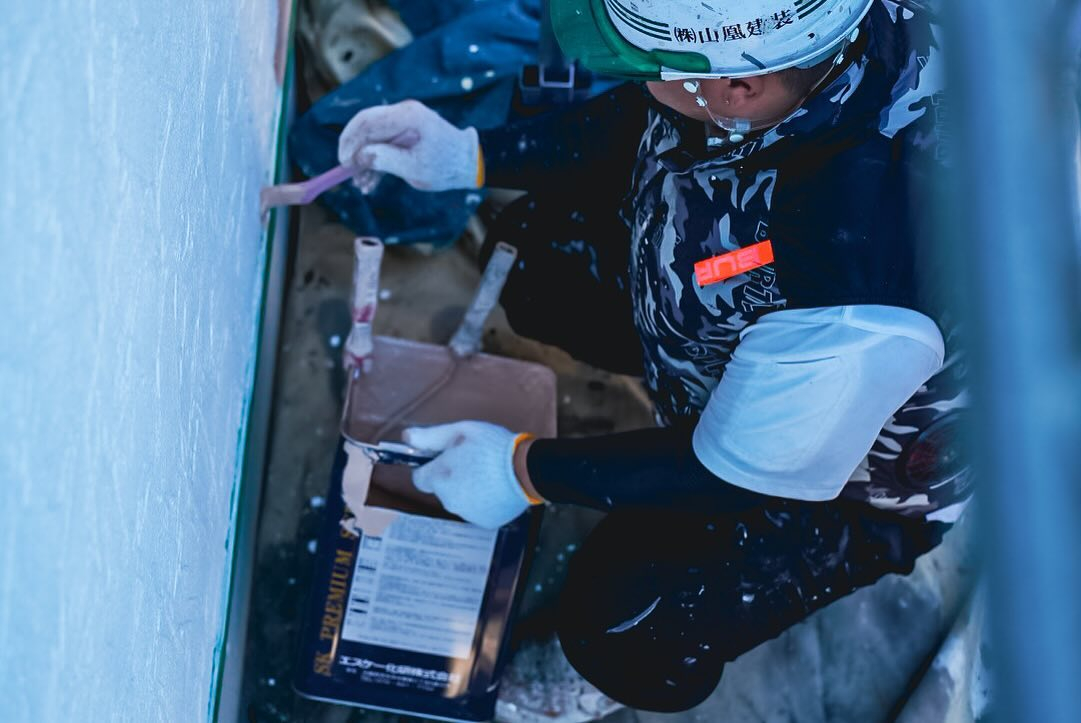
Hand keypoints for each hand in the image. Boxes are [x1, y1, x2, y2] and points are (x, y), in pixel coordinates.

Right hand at [337, 100, 480, 191]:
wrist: (468, 163)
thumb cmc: (446, 165)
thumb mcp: (414, 168)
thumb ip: (385, 160)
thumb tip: (359, 157)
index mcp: (407, 116)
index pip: (366, 120)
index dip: (349, 140)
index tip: (343, 162)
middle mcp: (403, 114)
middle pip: (366, 129)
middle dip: (355, 153)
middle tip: (350, 176)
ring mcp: (403, 123)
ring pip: (372, 139)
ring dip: (365, 161)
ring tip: (363, 186)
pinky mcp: (403, 135)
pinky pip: (382, 145)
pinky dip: (375, 162)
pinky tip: (370, 183)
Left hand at [403, 421, 530, 528]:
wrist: (527, 469)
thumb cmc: (493, 447)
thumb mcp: (460, 431)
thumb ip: (429, 437)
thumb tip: (406, 438)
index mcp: (440, 477)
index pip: (421, 478)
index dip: (432, 466)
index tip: (446, 458)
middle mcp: (449, 500)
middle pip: (442, 489)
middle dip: (452, 477)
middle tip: (472, 462)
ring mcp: (467, 514)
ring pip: (459, 500)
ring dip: (467, 489)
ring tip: (488, 474)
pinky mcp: (484, 522)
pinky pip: (477, 510)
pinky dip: (483, 501)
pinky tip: (496, 488)